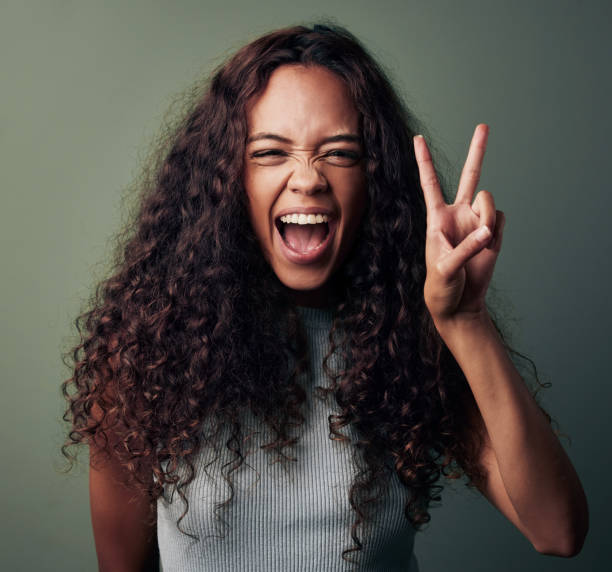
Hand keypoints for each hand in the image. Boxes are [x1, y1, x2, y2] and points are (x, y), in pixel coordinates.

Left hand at [414, 124, 505, 329]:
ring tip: (478, 244)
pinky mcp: (493, 232)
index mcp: (437, 217)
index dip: (424, 160)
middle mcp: (458, 213)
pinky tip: (488, 248)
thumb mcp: (445, 268)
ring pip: (489, 202)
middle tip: (484, 125)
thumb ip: (467, 247)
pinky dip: (497, 233)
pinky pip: (501, 220)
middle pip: (470, 176)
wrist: (460, 303)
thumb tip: (488, 229)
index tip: (417, 138)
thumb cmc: (441, 285)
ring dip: (486, 221)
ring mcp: (477, 222)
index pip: (430, 182)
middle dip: (478, 150)